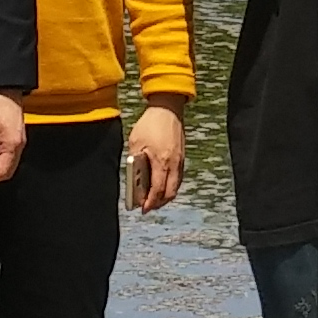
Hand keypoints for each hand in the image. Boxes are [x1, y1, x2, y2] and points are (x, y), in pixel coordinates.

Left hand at [125, 96, 185, 210]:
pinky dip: (170, 185)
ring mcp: (180, 160)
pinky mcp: (182, 156)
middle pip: (170, 192)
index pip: (157, 189)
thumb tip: (135, 180)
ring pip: (176, 186)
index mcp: (161, 161)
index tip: (143, 209)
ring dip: (165, 195)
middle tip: (148, 207)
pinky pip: (178, 177)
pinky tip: (162, 185)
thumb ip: (135, 162)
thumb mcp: (136, 143)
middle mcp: (174, 164)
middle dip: (159, 203)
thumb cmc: (150, 124)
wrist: (168, 108)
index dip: (150, 202)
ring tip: (154, 198)